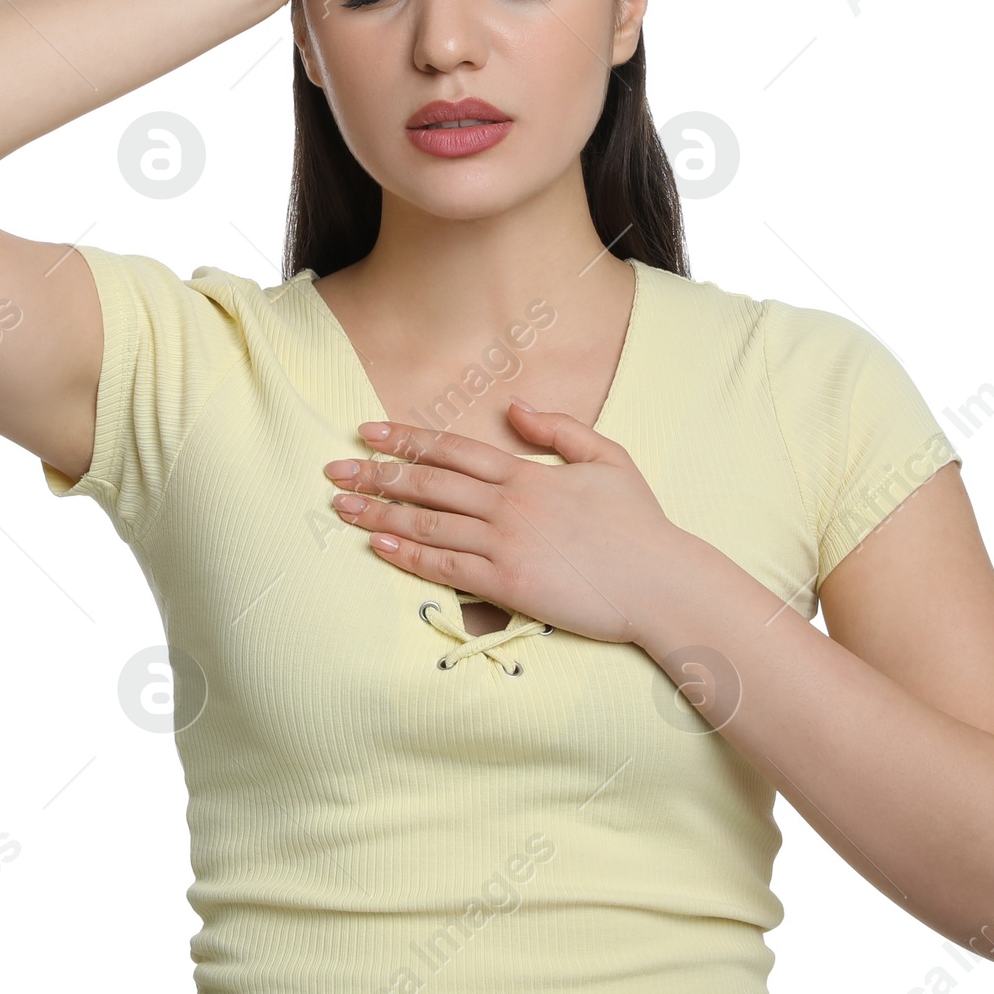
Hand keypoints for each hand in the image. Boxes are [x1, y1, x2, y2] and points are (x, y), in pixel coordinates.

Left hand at [322, 399, 688, 646]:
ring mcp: (506, 545)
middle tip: (333, 469)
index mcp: (528, 473)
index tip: (367, 432)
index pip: (452, 450)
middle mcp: (509, 504)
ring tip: (342, 506)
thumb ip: (560, 428)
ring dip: (380, 513)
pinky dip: (409, 555)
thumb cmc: (638, 524)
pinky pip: (446, 568)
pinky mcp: (508, 585)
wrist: (661, 582)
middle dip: (377, 474)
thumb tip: (515, 407)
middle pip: (428, 484)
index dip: (406, 439)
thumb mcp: (608, 458)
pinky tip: (379, 544)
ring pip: (429, 524)